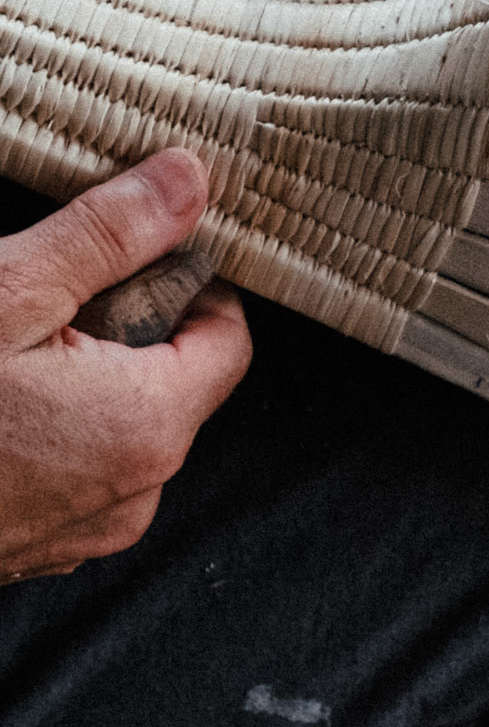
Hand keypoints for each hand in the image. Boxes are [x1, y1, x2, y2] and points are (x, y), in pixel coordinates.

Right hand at [0, 151, 250, 585]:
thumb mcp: (8, 294)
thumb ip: (108, 235)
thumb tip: (188, 179)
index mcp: (148, 426)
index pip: (228, 336)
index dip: (187, 282)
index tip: (133, 252)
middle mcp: (134, 493)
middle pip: (173, 378)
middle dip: (122, 326)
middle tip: (47, 297)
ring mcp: (83, 530)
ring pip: (119, 424)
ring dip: (79, 377)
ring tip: (8, 351)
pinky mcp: (36, 547)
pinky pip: (73, 469)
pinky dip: (46, 429)